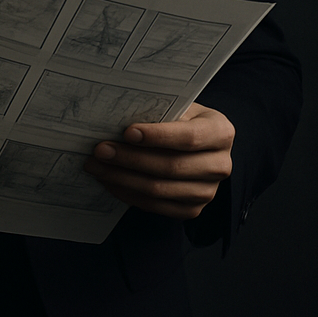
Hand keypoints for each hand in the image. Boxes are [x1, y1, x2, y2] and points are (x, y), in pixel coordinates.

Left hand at [83, 103, 233, 219]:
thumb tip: (116, 115)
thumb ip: (158, 111)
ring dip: (122, 178)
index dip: (157, 136)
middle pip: (171, 167)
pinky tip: (109, 180)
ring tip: (96, 165)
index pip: (188, 137)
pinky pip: (155, 206)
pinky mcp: (192, 209)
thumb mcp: (178, 107)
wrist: (198, 144)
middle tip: (100, 150)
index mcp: (220, 132)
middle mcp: (220, 165)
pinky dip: (127, 193)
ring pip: (159, 190)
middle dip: (130, 159)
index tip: (126, 132)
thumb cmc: (182, 118)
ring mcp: (208, 192)